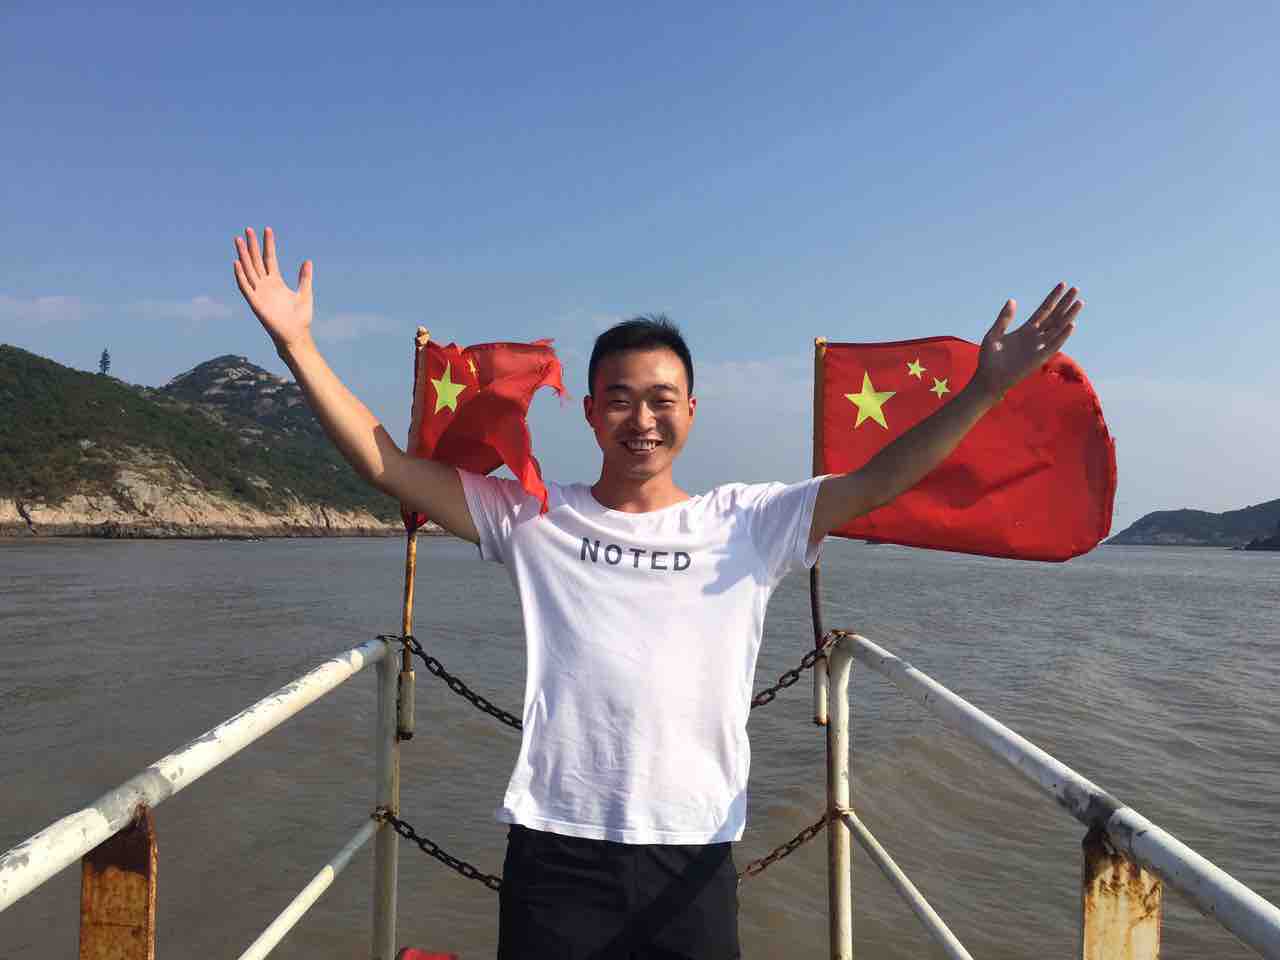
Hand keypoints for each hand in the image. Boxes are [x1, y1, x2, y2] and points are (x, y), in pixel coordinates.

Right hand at [233, 227, 313, 351]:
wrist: (296, 335)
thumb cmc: (300, 318)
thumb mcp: (305, 293)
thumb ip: (304, 277)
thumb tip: (307, 261)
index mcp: (276, 282)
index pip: (270, 258)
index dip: (268, 244)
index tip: (267, 230)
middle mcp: (265, 285)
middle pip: (256, 261)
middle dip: (252, 245)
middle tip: (247, 229)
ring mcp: (259, 293)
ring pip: (249, 270)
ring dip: (243, 256)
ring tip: (239, 240)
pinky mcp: (255, 303)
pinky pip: (245, 287)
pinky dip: (241, 276)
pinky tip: (237, 263)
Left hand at [974, 282, 1082, 398]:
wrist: (988, 379)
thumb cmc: (989, 359)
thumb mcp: (994, 334)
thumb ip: (1004, 319)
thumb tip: (1012, 300)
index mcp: (1025, 330)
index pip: (1043, 311)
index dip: (1052, 298)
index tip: (1062, 285)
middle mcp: (1035, 337)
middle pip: (1054, 317)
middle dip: (1064, 303)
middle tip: (1075, 289)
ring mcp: (1038, 347)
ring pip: (1058, 328)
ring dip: (1069, 316)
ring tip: (1078, 302)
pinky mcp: (1039, 358)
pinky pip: (1054, 345)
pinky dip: (1063, 335)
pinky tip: (1071, 324)